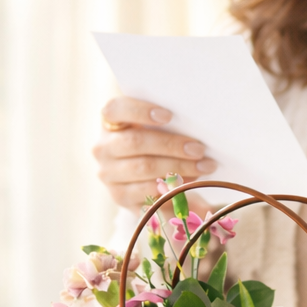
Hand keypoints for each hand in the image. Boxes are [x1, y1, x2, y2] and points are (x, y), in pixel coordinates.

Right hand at [93, 97, 216, 210]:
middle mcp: (103, 148)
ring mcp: (109, 174)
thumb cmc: (157, 144)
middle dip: (171, 145)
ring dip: (178, 167)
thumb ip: (165, 123)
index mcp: (109, 122)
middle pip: (135, 142)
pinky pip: (147, 191)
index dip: (140, 111)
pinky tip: (191, 181)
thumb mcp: (156, 129)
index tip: (169, 116)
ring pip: (144, 168)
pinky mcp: (120, 197)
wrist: (150, 180)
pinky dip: (172, 186)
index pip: (115, 109)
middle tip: (199, 149)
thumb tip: (194, 123)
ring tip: (203, 166)